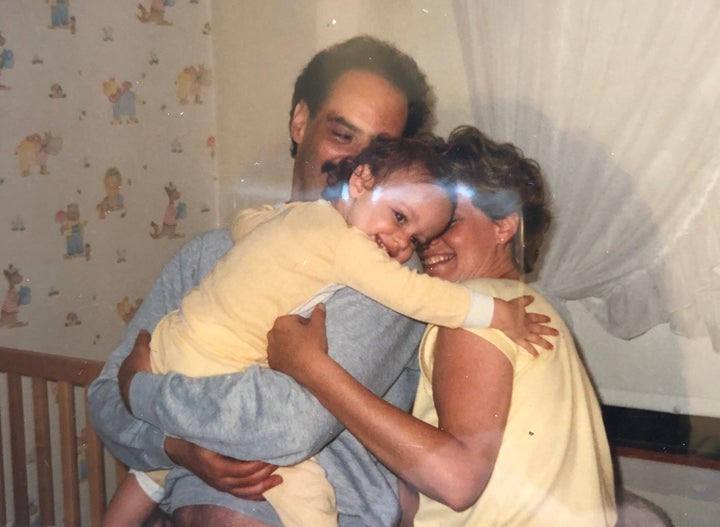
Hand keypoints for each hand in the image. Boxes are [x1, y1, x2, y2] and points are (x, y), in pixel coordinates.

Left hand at [118, 330, 152, 410]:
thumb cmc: (138, 368)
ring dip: (143, 382)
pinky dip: (146, 389)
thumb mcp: (141, 350)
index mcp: (124, 368)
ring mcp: (128, 391)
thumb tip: (142, 331)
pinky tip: (153, 390)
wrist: (138, 389)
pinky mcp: (134, 400)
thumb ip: (141, 341)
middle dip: (141, 371)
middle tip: (152, 369)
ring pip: (137, 383)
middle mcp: (123, 380)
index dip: (139, 358)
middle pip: (134, 373)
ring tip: (154, 380)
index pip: (131, 361)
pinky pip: (141, 391)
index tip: (147, 357)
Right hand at [164, 437, 281, 499]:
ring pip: (246, 491)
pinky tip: (269, 489)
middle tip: (280, 459)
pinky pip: (242, 495)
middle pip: (248, 481)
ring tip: (279, 476)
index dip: (259, 463)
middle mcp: (218, 479)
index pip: (243, 469)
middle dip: (266, 472)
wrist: (179, 448)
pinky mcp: (222, 487)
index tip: (272, 452)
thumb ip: (230, 433)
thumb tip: (253, 423)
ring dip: (265, 485)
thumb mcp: (210, 432)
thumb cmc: (197, 436)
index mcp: (215, 465)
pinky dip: (256, 494)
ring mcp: (220, 485)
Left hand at [267, 304, 328, 382]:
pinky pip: (278, 356)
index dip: (305, 325)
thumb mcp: (318, 326)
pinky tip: (295, 360)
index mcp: (281, 322)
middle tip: (307, 341)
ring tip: (301, 351)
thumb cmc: (313, 344)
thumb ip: (318, 314)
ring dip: (288, 345)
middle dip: (294, 333)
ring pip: (281, 343)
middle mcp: (272, 334)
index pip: (295, 319)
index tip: (311, 332)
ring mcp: (270, 350)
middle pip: (285, 331)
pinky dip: (285, 357)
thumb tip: (320, 305)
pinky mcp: (272, 363)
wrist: (311, 369)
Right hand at [495, 296, 557, 356]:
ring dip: (544, 343)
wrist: (503, 315)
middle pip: (540, 329)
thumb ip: (526, 299)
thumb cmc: (508, 307)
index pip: (536, 317)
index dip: (543, 318)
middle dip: (548, 331)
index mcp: (527, 316)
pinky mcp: (519, 339)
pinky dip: (532, 351)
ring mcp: (524, 333)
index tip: (549, 319)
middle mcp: (528, 325)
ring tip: (551, 348)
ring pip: (537, 339)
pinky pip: (526, 346)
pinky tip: (537, 355)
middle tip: (557, 333)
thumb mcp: (518, 301)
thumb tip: (532, 297)